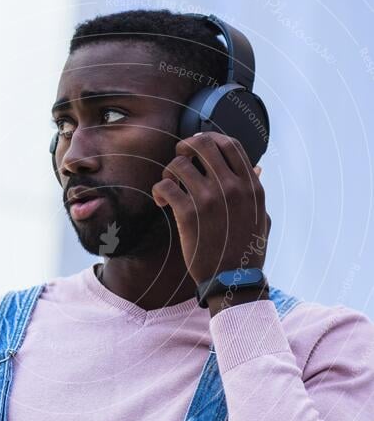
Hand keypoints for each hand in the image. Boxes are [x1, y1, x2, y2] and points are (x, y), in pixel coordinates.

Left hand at [150, 131, 270, 286]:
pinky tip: (162, 202)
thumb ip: (257, 191)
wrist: (234, 281)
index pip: (230, 144)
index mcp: (251, 186)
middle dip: (186, 147)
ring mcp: (209, 199)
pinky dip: (159, 190)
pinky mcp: (188, 215)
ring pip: (180, 163)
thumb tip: (258, 168)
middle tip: (180, 160)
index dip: (210, 139)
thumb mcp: (261, 217)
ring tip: (171, 186)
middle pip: (203, 144)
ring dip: (170, 171)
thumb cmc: (247, 252)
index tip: (198, 146)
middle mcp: (231, 187)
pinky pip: (165, 186)